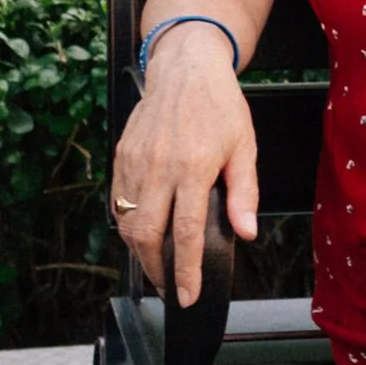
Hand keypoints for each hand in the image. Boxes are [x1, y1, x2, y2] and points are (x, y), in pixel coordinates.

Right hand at [109, 35, 257, 308]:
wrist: (184, 68)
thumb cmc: (219, 106)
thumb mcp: (245, 147)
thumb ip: (244, 193)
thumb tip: (246, 232)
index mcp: (193, 168)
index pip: (187, 233)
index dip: (186, 270)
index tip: (187, 296)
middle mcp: (159, 168)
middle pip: (147, 235)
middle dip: (156, 270)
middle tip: (170, 288)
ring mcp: (135, 163)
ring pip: (127, 222)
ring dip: (140, 251)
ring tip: (158, 265)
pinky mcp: (121, 157)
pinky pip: (118, 202)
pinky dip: (128, 224)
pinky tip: (144, 232)